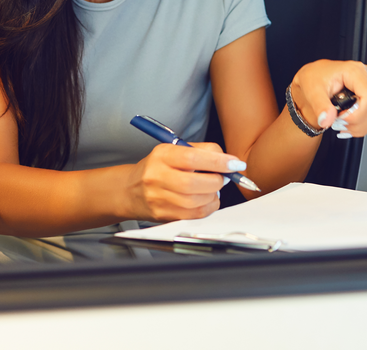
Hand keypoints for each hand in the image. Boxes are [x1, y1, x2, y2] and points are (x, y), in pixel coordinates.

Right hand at [126, 142, 241, 221]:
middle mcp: (157, 177)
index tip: (235, 163)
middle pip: (195, 183)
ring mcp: (159, 199)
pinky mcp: (165, 215)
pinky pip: (195, 214)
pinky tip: (205, 198)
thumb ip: (202, 151)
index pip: (192, 158)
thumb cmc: (158, 167)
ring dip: (213, 194)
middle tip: (224, 176)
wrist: (130, 190)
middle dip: (217, 180)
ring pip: (197, 201)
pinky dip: (208, 206)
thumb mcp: (175, 150)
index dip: (218, 161)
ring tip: (211, 186)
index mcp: (162, 155)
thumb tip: (229, 161)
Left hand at [289, 60, 366, 137]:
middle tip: (339, 122)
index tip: (342, 119)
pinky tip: (350, 123)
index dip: (358, 114)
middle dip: (358, 122)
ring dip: (361, 125)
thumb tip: (327, 119)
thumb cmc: (316, 79)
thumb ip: (320, 106)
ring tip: (343, 123)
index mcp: (355, 71)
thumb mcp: (313, 91)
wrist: (316, 79)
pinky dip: (363, 124)